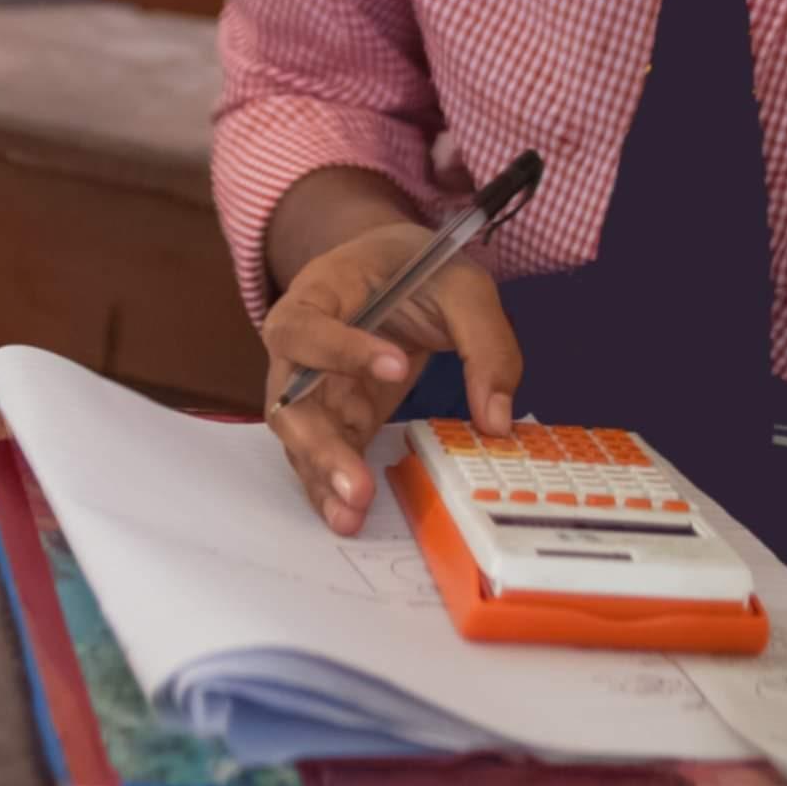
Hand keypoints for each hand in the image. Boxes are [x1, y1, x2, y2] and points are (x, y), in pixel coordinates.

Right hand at [261, 222, 521, 534]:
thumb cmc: (417, 268)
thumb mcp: (461, 286)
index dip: (343, 349)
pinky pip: (323, 453)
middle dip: (320, 445)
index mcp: (319, 292)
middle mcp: (298, 345)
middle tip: (359, 486)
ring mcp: (312, 385)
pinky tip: (349, 518)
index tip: (397, 366)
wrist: (392, 268)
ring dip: (323, 477)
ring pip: (300, 436)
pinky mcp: (334, 415)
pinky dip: (331, 487)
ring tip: (352, 515)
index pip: (309, 325)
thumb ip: (485, 343)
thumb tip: (496, 421)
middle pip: (290, 397)